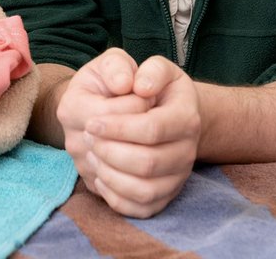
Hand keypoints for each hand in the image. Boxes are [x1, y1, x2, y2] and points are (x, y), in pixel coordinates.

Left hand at [59, 49, 200, 217]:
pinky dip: (115, 196)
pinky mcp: (163, 196)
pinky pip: (139, 209)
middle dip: (109, 150)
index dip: (117, 127)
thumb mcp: (153, 66)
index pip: (151, 129)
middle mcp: (186, 150)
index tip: (91, 121)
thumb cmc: (150, 88)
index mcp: (185, 116)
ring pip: (142, 190)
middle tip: (88, 136)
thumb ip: (147, 68)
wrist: (166, 113)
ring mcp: (176, 177)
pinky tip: (100, 173)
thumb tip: (137, 85)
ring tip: (93, 153)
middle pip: (146, 163)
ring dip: (109, 173)